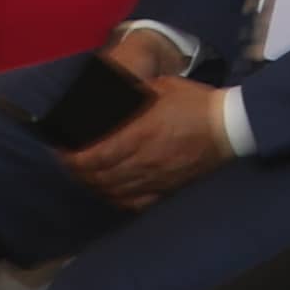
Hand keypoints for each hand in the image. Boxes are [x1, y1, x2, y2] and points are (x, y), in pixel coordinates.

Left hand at [63, 60, 240, 209]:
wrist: (228, 128)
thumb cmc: (193, 103)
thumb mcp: (159, 88)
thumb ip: (129, 95)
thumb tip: (103, 97)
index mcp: (139, 134)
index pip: (96, 155)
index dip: (73, 157)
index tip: (62, 150)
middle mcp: (142, 162)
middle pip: (99, 176)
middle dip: (78, 171)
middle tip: (69, 161)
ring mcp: (154, 179)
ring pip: (112, 191)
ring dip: (93, 184)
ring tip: (85, 174)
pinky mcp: (165, 189)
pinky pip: (133, 201)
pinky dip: (115, 197)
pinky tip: (110, 190)